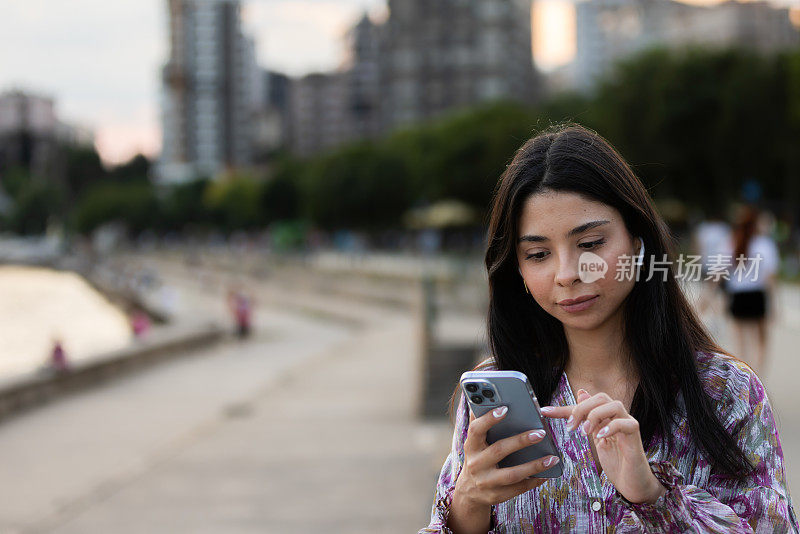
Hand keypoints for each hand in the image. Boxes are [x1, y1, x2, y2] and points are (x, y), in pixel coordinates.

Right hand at [448, 406, 559, 533]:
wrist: (469, 491)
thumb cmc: (477, 457)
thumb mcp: (474, 442)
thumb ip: (481, 422)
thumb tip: (486, 398)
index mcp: (470, 446)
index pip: (476, 429)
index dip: (489, 419)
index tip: (505, 408)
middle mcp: (475, 464)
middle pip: (499, 450)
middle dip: (520, 441)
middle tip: (541, 433)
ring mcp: (485, 482)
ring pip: (512, 474)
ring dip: (534, 465)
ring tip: (552, 458)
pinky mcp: (496, 496)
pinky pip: (518, 489)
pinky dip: (534, 481)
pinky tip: (547, 473)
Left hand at [540, 389, 665, 503]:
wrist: (632, 483)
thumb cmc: (615, 462)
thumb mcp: (595, 438)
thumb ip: (587, 418)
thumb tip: (580, 393)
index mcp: (606, 417)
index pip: (584, 404)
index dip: (563, 408)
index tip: (544, 412)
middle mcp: (618, 417)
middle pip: (601, 397)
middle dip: (581, 408)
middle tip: (570, 426)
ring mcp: (628, 424)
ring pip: (615, 405)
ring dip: (595, 415)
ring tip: (585, 432)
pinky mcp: (636, 436)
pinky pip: (626, 423)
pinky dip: (611, 427)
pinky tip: (600, 436)